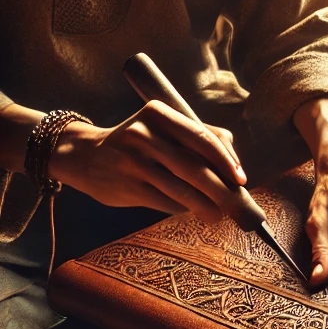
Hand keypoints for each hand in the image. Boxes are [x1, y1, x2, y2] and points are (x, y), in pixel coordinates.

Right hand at [49, 101, 245, 224]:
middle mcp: (145, 134)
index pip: (204, 138)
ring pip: (184, 190)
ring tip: (218, 215)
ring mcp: (134, 161)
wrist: (84, 155)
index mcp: (159, 113)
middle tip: (238, 205)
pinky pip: (167, 202)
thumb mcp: (164, 128)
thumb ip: (201, 138)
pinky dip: (185, 209)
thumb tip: (237, 170)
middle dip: (223, 191)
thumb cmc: (139, 143)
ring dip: (208, 207)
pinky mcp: (128, 185)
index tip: (241, 180)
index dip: (228, 162)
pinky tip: (191, 211)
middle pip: (197, 168)